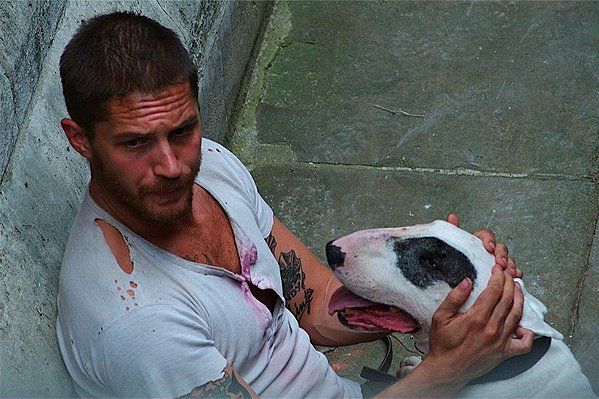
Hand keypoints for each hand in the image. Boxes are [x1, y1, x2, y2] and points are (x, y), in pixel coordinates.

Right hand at [420, 266, 533, 388]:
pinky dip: (528, 332)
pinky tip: (523, 323)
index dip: (498, 277)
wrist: (446, 370)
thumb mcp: (440, 317)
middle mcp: (492, 329)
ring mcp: (501, 342)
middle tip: (508, 273)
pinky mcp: (505, 353)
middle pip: (507, 299)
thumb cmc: (442, 344)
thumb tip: (467, 281)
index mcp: (476, 318)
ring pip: (517, 315)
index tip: (497, 268)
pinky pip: (524, 343)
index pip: (494, 291)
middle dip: (509, 282)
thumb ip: (454, 298)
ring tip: (516, 287)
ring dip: (519, 298)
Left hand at [447, 214, 522, 277]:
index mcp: (478, 241)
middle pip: (500, 247)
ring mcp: (495, 261)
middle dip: (502, 254)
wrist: (457, 275)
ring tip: (508, 271)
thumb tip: (452, 217)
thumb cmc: (458, 258)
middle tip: (500, 263)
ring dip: (510, 264)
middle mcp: (489, 250)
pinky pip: (512, 271)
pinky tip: (515, 276)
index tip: (489, 247)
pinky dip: (515, 273)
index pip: (487, 235)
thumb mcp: (454, 245)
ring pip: (508, 259)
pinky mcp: (501, 272)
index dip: (490, 239)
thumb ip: (453, 231)